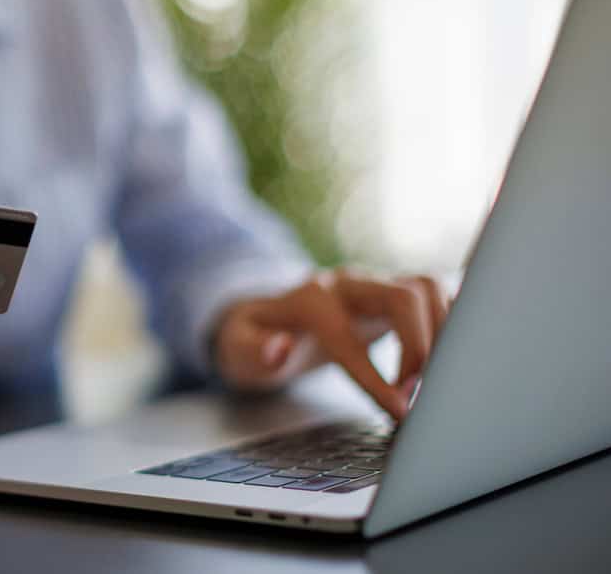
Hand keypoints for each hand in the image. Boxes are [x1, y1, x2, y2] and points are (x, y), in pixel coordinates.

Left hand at [212, 270, 449, 419]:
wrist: (268, 315)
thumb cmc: (257, 338)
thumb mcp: (239, 348)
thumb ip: (253, 349)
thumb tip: (279, 348)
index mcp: (309, 300)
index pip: (347, 335)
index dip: (374, 377)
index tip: (399, 412)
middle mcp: (348, 283)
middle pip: (403, 296)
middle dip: (420, 347)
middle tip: (418, 393)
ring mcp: (375, 283)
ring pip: (427, 288)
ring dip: (444, 333)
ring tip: (438, 378)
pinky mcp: (396, 292)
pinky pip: (438, 293)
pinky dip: (453, 321)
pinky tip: (454, 356)